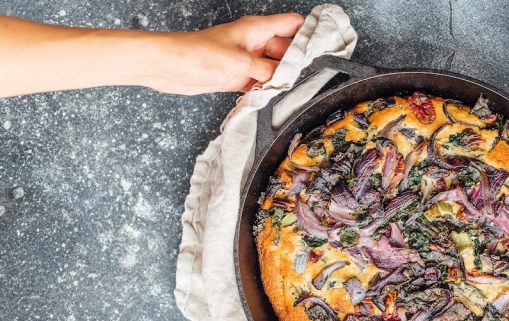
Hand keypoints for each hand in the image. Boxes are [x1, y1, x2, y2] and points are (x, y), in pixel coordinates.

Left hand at [146, 13, 303, 93]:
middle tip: (313, 78)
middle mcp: (254, 42)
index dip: (310, 32)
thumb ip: (269, 70)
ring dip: (282, 80)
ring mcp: (246, 59)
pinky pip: (261, 82)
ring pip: (274, 68)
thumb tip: (289, 78)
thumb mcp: (243, 63)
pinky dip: (267, 89)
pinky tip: (274, 97)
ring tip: (295, 90)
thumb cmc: (199, 54)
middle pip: (286, 50)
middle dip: (298, 64)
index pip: (292, 24)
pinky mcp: (238, 76)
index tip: (327, 44)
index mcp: (257, 29)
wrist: (171, 67)